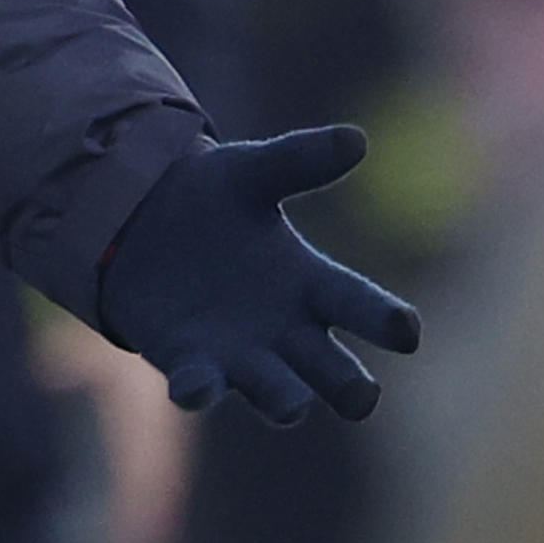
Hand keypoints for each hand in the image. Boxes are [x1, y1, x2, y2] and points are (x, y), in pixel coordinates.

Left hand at [96, 126, 421, 424]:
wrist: (136, 217)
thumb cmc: (212, 198)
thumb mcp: (250, 172)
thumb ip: (298, 160)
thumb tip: (357, 138)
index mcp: (310, 281)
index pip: (360, 304)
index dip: (385, 319)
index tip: (406, 332)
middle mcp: (286, 330)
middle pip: (334, 372)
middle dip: (349, 387)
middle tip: (360, 395)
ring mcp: (240, 354)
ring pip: (278, 394)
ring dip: (284, 399)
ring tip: (291, 403)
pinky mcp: (190, 363)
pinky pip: (199, 387)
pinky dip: (198, 390)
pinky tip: (193, 389)